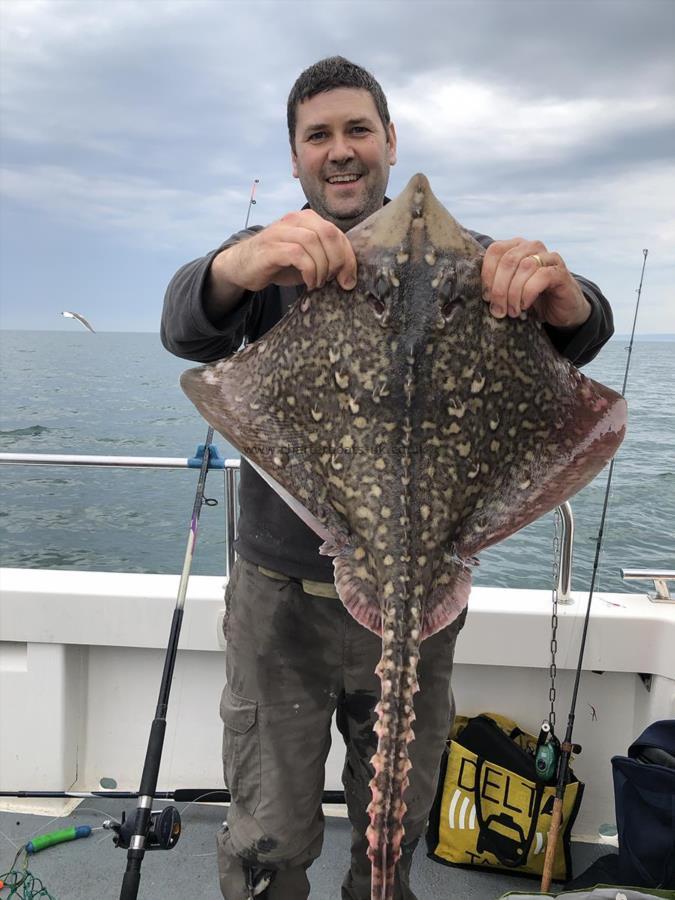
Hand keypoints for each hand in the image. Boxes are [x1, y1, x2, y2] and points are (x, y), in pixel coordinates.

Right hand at [215, 210, 356, 292]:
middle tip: (335, 280)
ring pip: (314, 243)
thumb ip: (327, 259)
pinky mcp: (271, 248)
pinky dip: (309, 271)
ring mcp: (282, 232)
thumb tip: (349, 276)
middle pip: (329, 234)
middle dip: (338, 261)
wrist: (243, 265)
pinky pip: (298, 255)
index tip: (349, 279)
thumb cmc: (279, 262)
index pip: (337, 233)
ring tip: (319, 283)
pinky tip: (309, 283)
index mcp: (308, 219)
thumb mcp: (307, 258)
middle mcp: (295, 220)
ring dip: (322, 268)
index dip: (348, 257)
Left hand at [481, 238, 590, 328]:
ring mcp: (548, 257)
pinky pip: (541, 276)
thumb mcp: (508, 290)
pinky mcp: (560, 271)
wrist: (561, 309)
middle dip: (499, 288)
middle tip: (498, 310)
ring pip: (524, 267)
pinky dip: (529, 293)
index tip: (485, 296)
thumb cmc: (530, 299)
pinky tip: (525, 305)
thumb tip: (472, 290)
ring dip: (514, 293)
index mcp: (515, 247)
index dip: (487, 274)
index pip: (495, 250)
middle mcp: (532, 247)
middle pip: (508, 260)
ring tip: (512, 311)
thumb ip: (494, 283)